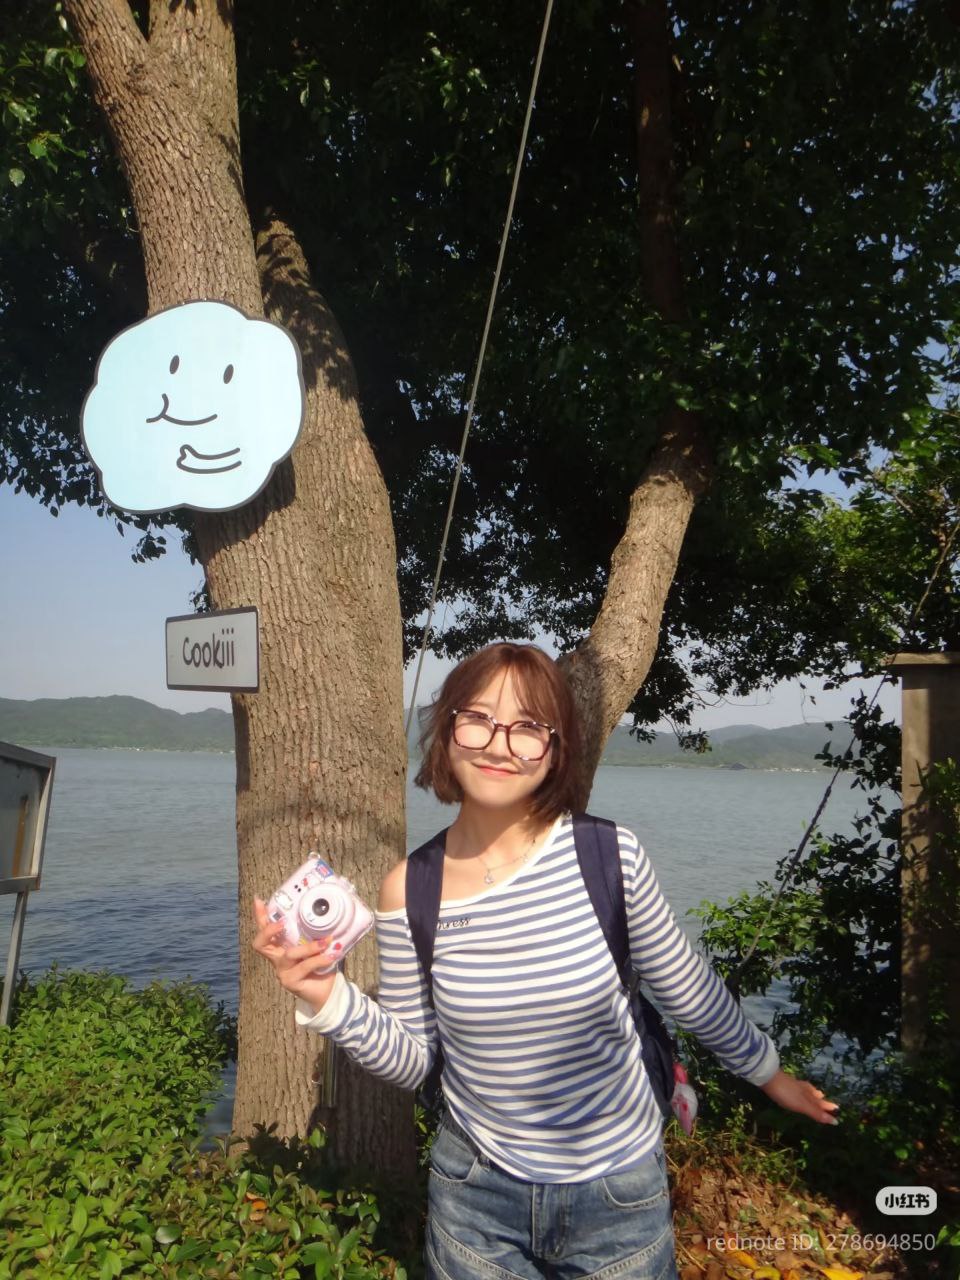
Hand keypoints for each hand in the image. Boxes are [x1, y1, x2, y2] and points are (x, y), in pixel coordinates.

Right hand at [252, 898, 339, 1014]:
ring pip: (289, 954)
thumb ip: (316, 933)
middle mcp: (277, 958)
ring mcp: (282, 971)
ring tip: (325, 941)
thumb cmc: (321, 965)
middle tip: (282, 922)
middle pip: (261, 944)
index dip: (260, 916)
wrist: (327, 991)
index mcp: (281, 946)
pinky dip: (320, 959)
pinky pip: (304, 966)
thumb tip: (329, 913)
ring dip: (309, 947)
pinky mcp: (291, 981)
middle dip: (268, 931)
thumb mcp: (316, 945)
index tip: (258, 900)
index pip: (265, 929)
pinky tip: (331, 955)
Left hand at [759, 1069, 839, 1125]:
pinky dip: (804, 1091)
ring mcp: (795, 1085)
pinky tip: (799, 1090)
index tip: (837, 1108)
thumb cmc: (787, 1094)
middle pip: (816, 1097)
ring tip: (818, 1096)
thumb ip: (817, 1113)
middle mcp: (805, 1089)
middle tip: (829, 1104)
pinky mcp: (786, 1083)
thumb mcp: (803, 1105)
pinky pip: (799, 1088)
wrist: (769, 1078)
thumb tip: (836, 1122)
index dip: (828, 1107)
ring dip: (814, 1095)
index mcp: (810, 1095)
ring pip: (808, 1091)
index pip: (821, 1103)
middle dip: (822, 1101)